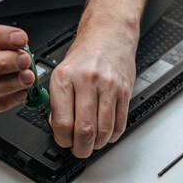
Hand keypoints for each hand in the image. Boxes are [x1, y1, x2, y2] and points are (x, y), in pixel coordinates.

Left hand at [49, 20, 136, 157]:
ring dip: (98, 144)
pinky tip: (107, 132)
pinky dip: (113, 135)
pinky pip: (120, 123)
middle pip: (85, 131)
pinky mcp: (125, 90)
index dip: (62, 140)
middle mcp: (87, 81)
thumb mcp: (61, 72)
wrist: (109, 33)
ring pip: (104, 131)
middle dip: (81, 149)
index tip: (64, 141)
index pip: (62, 123)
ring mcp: (108, 86)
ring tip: (93, 141)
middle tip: (79, 149)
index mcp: (64, 78)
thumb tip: (59, 130)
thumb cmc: (84, 54)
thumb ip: (58, 102)